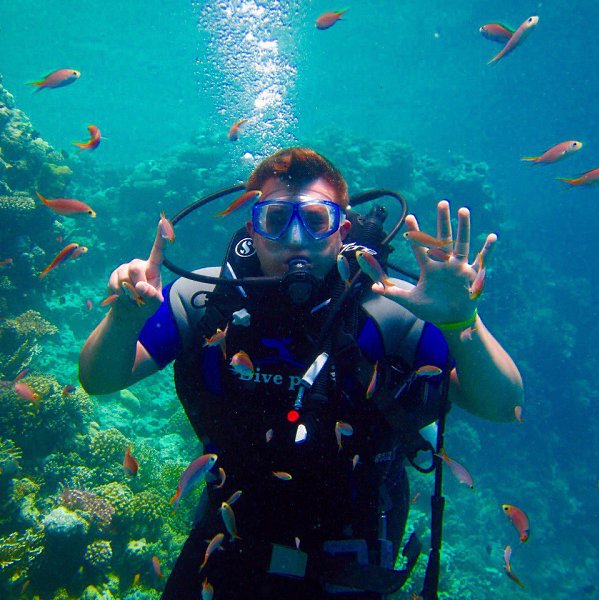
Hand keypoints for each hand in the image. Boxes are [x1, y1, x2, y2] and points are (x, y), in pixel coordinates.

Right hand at [106, 220, 165, 318]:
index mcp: (153, 268)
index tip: (163, 221)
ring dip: (129, 293)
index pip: (158, 251)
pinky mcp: (113, 276)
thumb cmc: (147, 305)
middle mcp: (138, 264)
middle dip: (137, 285)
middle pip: (135, 268)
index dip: (161, 237)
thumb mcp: (155, 304)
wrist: (130, 312)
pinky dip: (120, 296)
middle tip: (140, 296)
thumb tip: (142, 287)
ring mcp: (124, 269)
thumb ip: (152, 296)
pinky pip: (115, 285)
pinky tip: (123, 298)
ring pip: (124, 278)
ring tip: (133, 298)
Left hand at [372, 200, 494, 324]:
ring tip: (463, 210)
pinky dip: (487, 250)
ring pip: (462, 244)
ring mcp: (459, 268)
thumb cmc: (431, 310)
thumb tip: (374, 287)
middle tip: (442, 203)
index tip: (409, 217)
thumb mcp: (410, 301)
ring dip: (463, 228)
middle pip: (443, 239)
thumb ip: (394, 293)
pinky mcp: (472, 276)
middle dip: (443, 222)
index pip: (420, 247)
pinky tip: (492, 237)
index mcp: (429, 268)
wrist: (450, 320)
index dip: (415, 233)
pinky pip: (481, 261)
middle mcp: (444, 264)